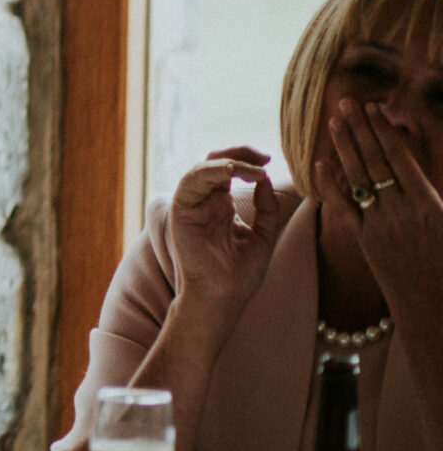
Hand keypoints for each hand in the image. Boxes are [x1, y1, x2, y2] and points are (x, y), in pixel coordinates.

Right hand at [163, 146, 286, 323]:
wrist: (224, 297)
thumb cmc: (240, 273)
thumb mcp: (263, 235)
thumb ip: (266, 208)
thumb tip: (265, 180)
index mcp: (220, 206)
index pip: (228, 172)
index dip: (247, 160)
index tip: (269, 159)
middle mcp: (203, 202)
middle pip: (214, 163)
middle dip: (239, 153)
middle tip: (263, 155)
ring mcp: (190, 206)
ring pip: (201, 169)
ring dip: (227, 161)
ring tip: (252, 166)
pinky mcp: (180, 211)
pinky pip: (191, 182)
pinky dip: (210, 171)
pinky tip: (232, 171)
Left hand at [324, 101, 442, 322]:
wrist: (435, 308)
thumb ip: (437, 196)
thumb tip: (425, 175)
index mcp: (428, 204)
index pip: (400, 157)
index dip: (384, 130)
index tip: (373, 108)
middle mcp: (400, 210)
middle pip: (375, 161)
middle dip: (360, 130)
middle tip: (345, 103)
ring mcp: (380, 225)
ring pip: (358, 179)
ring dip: (344, 148)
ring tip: (332, 122)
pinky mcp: (366, 241)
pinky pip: (345, 208)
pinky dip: (331, 185)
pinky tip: (319, 165)